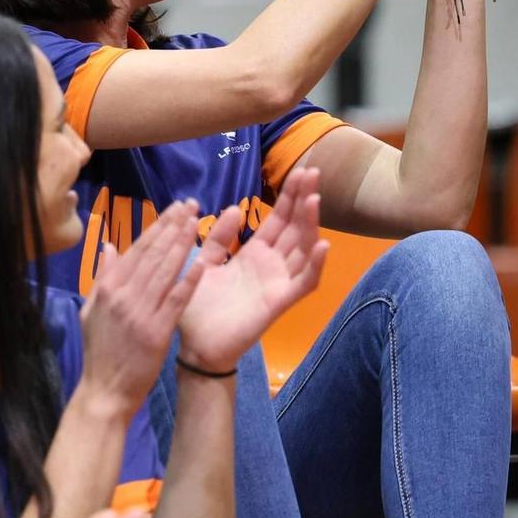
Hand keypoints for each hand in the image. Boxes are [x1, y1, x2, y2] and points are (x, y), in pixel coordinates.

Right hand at [78, 201, 203, 411]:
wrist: (104, 391)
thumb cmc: (98, 352)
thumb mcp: (90, 311)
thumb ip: (101, 277)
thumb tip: (109, 246)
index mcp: (107, 288)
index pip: (136, 249)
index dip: (157, 226)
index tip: (173, 208)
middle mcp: (123, 295)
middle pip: (153, 254)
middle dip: (174, 226)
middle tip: (191, 205)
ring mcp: (141, 312)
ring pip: (166, 270)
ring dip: (184, 244)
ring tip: (198, 222)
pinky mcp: (157, 331)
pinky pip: (176, 300)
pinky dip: (189, 279)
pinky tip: (202, 262)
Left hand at [175, 169, 328, 373]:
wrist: (196, 345)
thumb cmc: (198, 307)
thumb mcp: (204, 262)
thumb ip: (219, 236)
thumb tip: (236, 206)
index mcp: (253, 254)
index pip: (277, 219)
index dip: (289, 197)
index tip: (300, 171)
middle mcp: (271, 265)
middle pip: (294, 227)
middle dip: (303, 200)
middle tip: (314, 171)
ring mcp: (278, 282)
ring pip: (303, 249)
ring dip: (310, 225)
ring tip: (315, 199)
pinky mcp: (279, 301)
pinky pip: (303, 282)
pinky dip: (315, 265)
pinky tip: (322, 244)